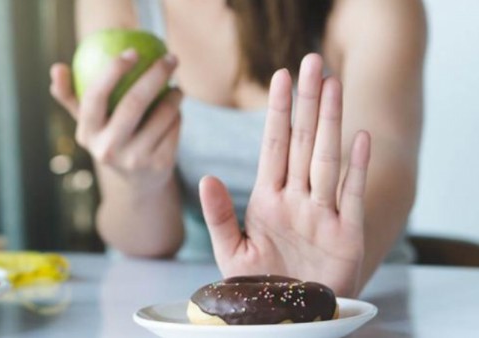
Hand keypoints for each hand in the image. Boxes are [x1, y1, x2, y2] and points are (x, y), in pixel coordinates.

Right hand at [49, 51, 182, 190]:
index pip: (95, 96)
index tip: (132, 52)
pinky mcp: (159, 165)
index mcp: (87, 134)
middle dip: (155, 74)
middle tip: (170, 58)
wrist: (138, 182)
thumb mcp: (90, 123)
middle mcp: (108, 149)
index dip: (113, 70)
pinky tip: (177, 111)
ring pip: (161, 114)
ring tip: (176, 87)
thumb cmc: (111, 139)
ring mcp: (134, 160)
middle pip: (133, 102)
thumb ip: (71, 96)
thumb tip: (57, 68)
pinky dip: (178, 115)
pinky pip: (174, 127)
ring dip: (174, 95)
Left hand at [199, 54, 370, 296]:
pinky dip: (356, 168)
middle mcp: (297, 199)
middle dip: (307, 103)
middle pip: (302, 142)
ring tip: (334, 85)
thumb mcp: (231, 252)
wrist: (289, 319)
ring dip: (331, 122)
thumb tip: (206, 177)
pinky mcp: (347, 235)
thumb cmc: (260, 287)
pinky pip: (352, 195)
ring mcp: (323, 214)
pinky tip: (359, 138)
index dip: (277, 112)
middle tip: (312, 62)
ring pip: (326, 159)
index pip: (273, 146)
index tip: (280, 78)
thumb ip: (219, 215)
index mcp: (268, 200)